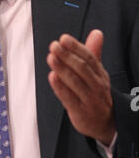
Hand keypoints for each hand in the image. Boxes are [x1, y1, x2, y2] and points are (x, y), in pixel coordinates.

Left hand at [47, 29, 115, 145]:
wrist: (107, 124)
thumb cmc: (97, 93)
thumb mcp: (97, 73)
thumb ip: (93, 52)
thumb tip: (97, 32)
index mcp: (100, 74)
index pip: (89, 57)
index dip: (76, 47)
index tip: (64, 38)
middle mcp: (97, 86)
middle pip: (82, 68)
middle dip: (67, 56)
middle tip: (54, 46)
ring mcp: (90, 100)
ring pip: (75, 82)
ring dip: (62, 69)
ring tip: (51, 57)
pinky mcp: (81, 113)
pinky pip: (70, 99)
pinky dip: (60, 88)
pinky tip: (52, 77)